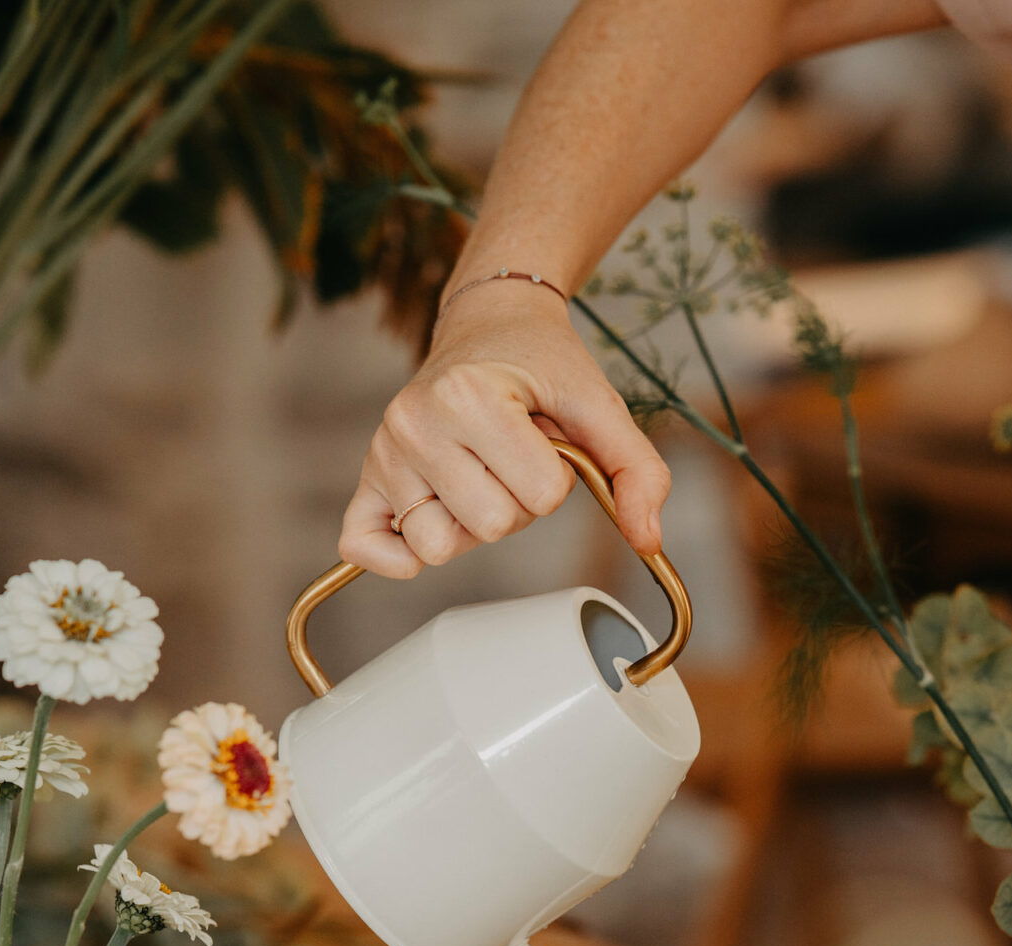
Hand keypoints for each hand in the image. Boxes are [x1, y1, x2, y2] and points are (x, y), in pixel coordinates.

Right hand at [339, 286, 671, 578]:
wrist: (492, 323)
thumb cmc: (543, 366)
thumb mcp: (601, 406)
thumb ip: (636, 470)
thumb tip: (647, 538)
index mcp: (468, 397)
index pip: (539, 497)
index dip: (555, 479)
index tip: (543, 439)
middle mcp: (414, 422)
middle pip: (490, 527)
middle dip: (516, 503)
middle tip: (510, 455)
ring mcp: (385, 452)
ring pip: (440, 547)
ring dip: (472, 524)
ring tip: (479, 471)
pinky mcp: (368, 477)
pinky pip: (364, 545)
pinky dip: (394, 556)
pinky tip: (427, 523)